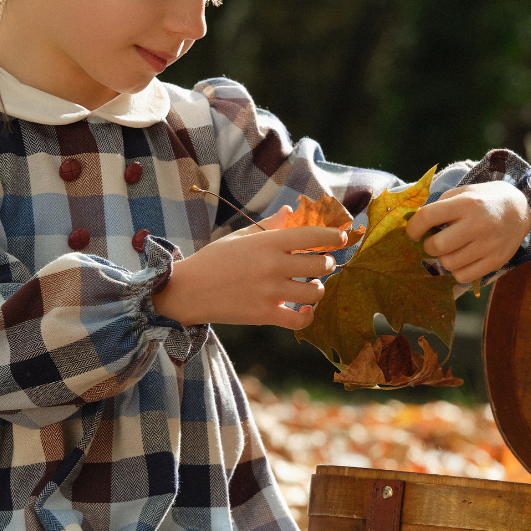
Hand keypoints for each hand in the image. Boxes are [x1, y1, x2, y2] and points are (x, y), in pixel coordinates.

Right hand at [152, 205, 347, 327]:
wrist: (188, 290)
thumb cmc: (215, 260)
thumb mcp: (240, 237)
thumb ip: (269, 226)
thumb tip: (291, 211)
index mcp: (267, 243)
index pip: (312, 235)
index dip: (333, 236)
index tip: (341, 238)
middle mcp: (272, 266)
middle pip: (321, 265)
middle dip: (328, 263)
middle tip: (323, 263)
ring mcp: (270, 292)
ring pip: (315, 292)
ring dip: (318, 288)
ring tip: (310, 286)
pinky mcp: (265, 314)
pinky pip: (300, 320)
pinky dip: (307, 315)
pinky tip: (304, 309)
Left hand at [406, 182, 530, 283]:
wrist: (519, 208)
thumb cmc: (483, 200)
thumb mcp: (462, 193)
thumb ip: (439, 206)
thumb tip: (416, 225)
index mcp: (466, 204)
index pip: (427, 217)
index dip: (413, 228)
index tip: (414, 232)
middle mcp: (478, 224)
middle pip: (437, 246)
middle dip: (428, 246)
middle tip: (434, 241)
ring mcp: (488, 245)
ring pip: (448, 264)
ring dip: (443, 258)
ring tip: (450, 249)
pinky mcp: (496, 261)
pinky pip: (463, 276)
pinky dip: (456, 270)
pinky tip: (461, 259)